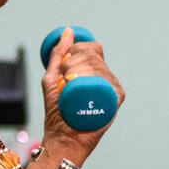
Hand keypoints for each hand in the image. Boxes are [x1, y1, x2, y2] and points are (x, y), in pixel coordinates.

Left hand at [41, 29, 122, 155]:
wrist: (62, 136)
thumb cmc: (57, 111)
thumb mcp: (52, 77)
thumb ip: (58, 54)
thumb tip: (69, 32)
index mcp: (93, 71)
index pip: (92, 48)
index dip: (78, 50)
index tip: (64, 64)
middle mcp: (105, 78)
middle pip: (93, 55)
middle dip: (73, 62)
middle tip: (64, 80)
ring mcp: (112, 88)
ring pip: (98, 66)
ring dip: (78, 72)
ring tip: (70, 89)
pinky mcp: (116, 98)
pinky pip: (107, 80)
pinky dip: (91, 81)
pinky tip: (82, 92)